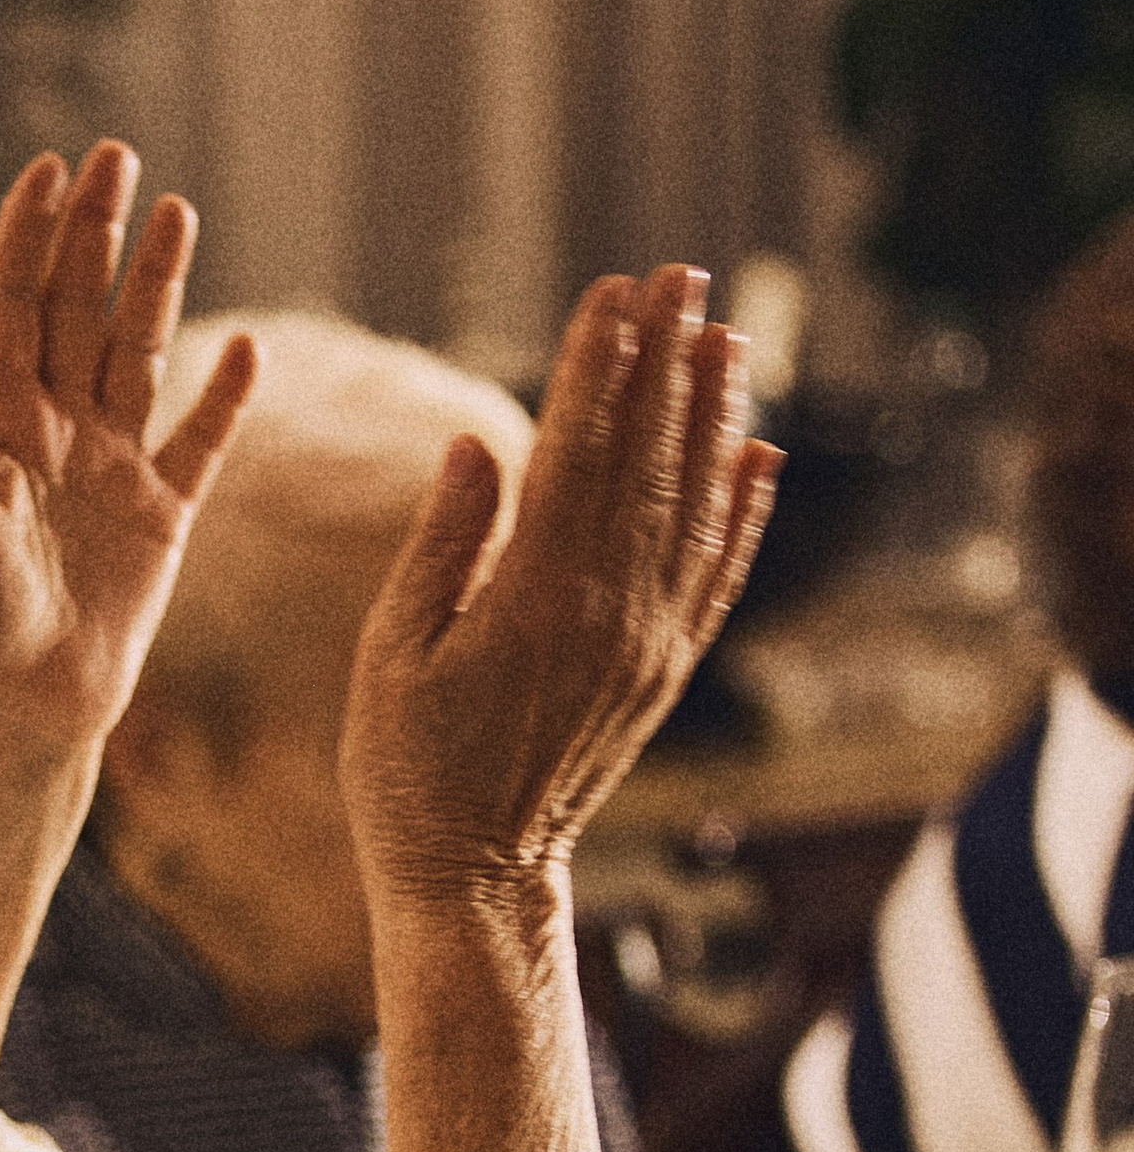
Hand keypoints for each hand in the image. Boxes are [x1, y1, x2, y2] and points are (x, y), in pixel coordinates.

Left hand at [0, 144, 258, 770]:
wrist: (19, 713)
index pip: (10, 307)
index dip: (27, 237)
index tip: (48, 167)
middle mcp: (52, 434)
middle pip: (77, 310)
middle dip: (96, 233)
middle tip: (116, 154)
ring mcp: (112, 470)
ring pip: (139, 354)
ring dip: (157, 285)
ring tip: (179, 209)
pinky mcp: (162, 517)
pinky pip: (201, 443)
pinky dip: (225, 398)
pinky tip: (246, 347)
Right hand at [339, 263, 778, 912]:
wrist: (476, 878)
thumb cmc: (408, 769)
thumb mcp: (393, 655)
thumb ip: (441, 547)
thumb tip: (478, 444)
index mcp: (535, 595)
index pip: (577, 449)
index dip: (598, 362)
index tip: (614, 289)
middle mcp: (611, 610)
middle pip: (649, 458)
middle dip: (666, 358)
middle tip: (685, 273)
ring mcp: (649, 642)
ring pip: (694, 506)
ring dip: (713, 415)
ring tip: (725, 336)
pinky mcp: (666, 673)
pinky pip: (719, 576)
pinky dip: (744, 512)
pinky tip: (758, 456)